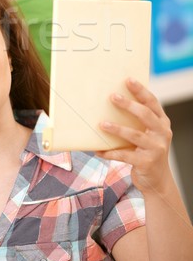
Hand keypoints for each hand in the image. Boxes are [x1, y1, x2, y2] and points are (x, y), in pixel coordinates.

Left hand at [97, 78, 172, 194]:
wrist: (157, 180)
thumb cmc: (147, 150)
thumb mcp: (149, 134)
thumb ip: (139, 120)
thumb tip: (112, 101)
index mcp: (162, 122)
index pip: (152, 102)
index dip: (140, 90)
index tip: (128, 80)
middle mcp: (162, 133)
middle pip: (145, 115)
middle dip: (128, 105)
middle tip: (112, 97)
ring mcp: (155, 148)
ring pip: (134, 135)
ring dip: (116, 129)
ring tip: (102, 124)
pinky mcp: (146, 163)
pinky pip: (124, 155)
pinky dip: (110, 152)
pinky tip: (98, 150)